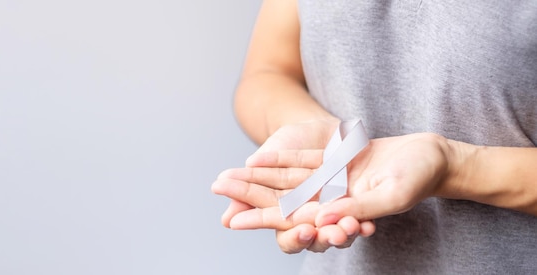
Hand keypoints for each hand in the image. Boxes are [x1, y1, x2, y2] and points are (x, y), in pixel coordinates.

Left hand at [217, 132, 452, 250]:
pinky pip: (299, 162)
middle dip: (248, 195)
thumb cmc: (419, 177)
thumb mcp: (391, 195)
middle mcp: (329, 202)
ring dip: (256, 178)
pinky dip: (277, 161)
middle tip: (215, 187)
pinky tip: (254, 158)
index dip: (262, 219)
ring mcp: (329, 181)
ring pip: (285, 181)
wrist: (432, 156)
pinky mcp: (332, 162)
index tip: (233, 220)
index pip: (293, 222)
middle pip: (281, 201)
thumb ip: (358, 207)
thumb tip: (321, 218)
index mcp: (340, 216)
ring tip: (225, 175)